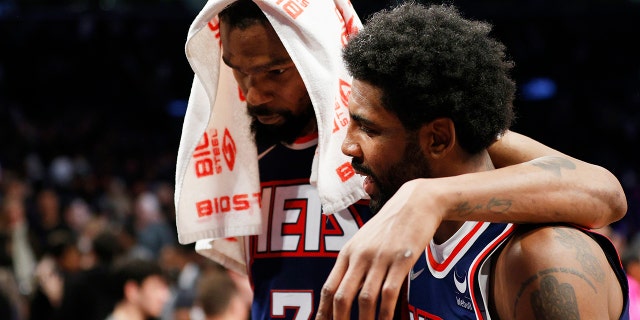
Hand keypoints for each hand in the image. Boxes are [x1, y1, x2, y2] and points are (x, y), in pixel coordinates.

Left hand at [316, 179, 442, 319]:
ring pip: (365, 298)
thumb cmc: (390, 225)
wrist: (416, 202)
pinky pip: (390, 292)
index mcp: (348, 252)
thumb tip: (344, 292)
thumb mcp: (365, 241)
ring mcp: (380, 257)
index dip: (323, 311)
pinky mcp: (401, 259)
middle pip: (342, 295)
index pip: (329, 287)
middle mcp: (360, 255)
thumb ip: (354, 264)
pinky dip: (386, 313)